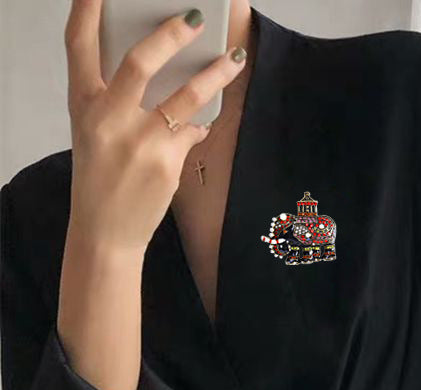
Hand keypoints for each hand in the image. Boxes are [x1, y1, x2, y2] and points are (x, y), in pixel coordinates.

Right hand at [63, 0, 247, 252]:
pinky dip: (201, 125)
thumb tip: (161, 71)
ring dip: (215, 75)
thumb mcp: (94, 132)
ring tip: (236, 59)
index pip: (78, 44)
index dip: (86, 9)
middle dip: (171, 34)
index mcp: (83, 104)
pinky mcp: (166, 162)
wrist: (106, 231)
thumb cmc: (100, 179)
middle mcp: (107, 117)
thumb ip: (115, 101)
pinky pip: (194, 131)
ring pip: (185, 96)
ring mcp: (139, 141)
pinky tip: (203, 125)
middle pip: (139, 61)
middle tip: (195, 19)